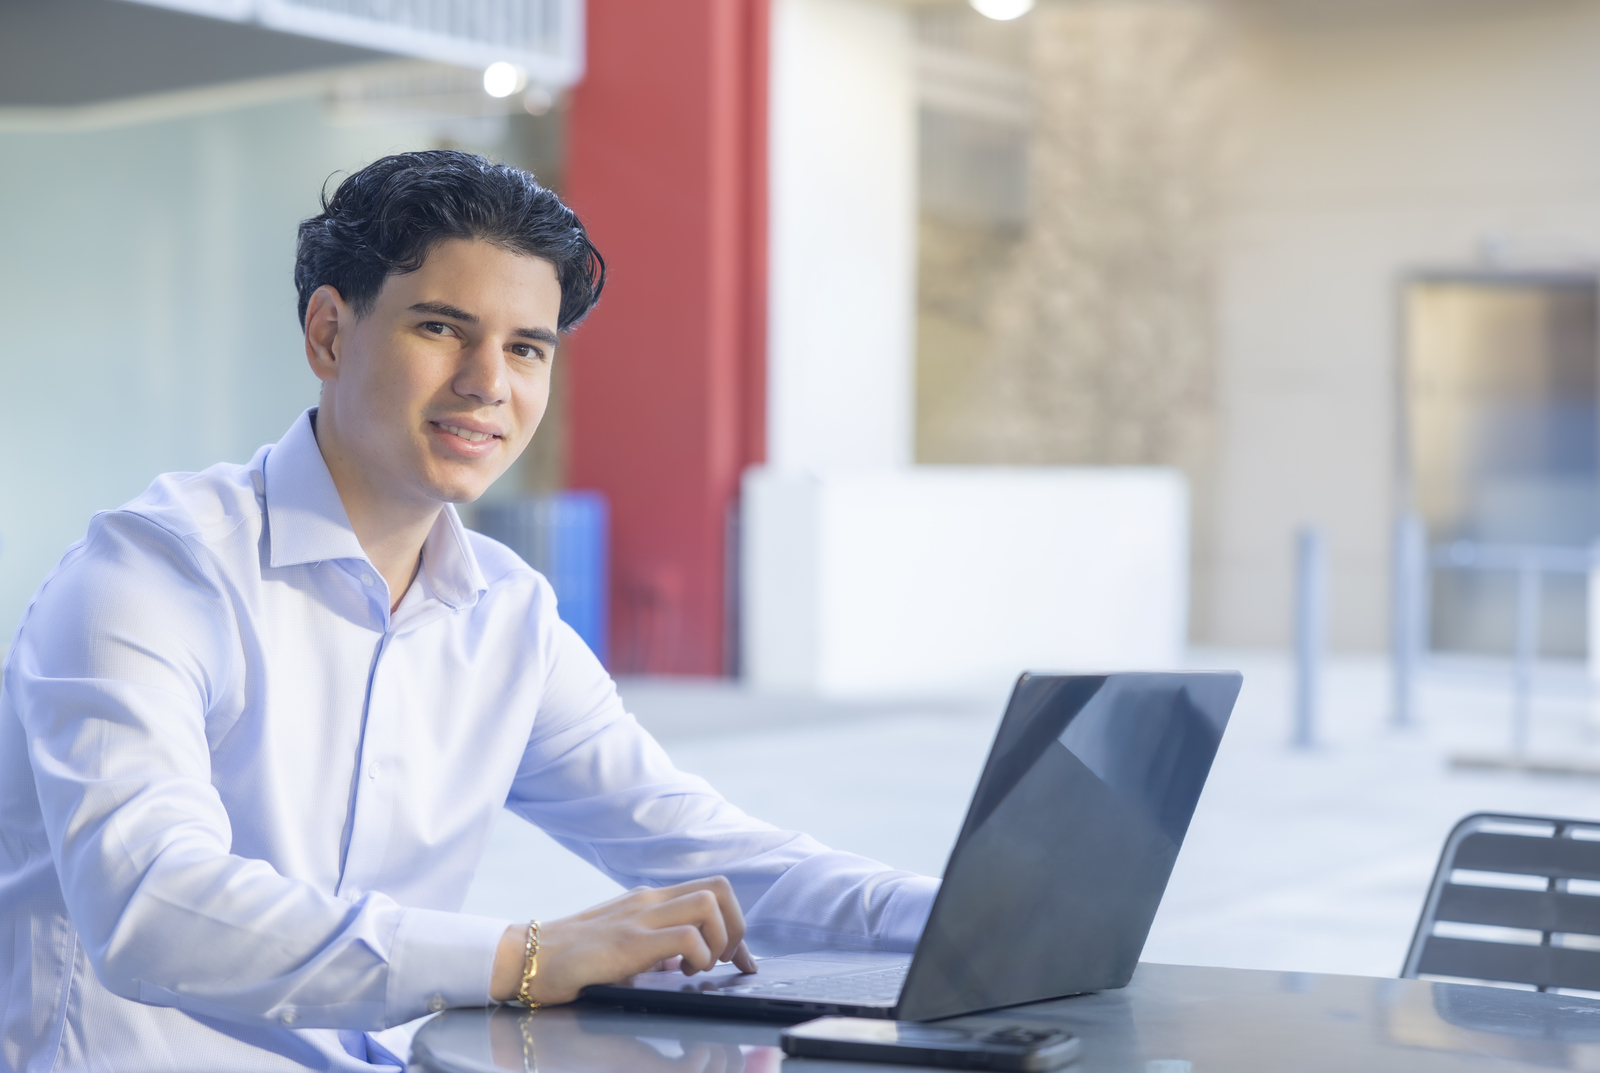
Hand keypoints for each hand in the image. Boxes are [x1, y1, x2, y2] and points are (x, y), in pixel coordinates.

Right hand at [489, 876, 758, 1004]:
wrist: (527, 958)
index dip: (737, 925)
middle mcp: (649, 900)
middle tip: (722, 961)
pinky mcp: (629, 941)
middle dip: (736, 928)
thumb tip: (688, 962)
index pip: (712, 891)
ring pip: (709, 903)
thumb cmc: (573, 959)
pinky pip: (687, 937)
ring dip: (718, 939)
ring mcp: (639, 916)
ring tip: (698, 967)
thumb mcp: (625, 947)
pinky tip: (679, 975)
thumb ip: (656, 949)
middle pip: (721, 888)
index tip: (740, 958)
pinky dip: (697, 956)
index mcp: (650, 900)